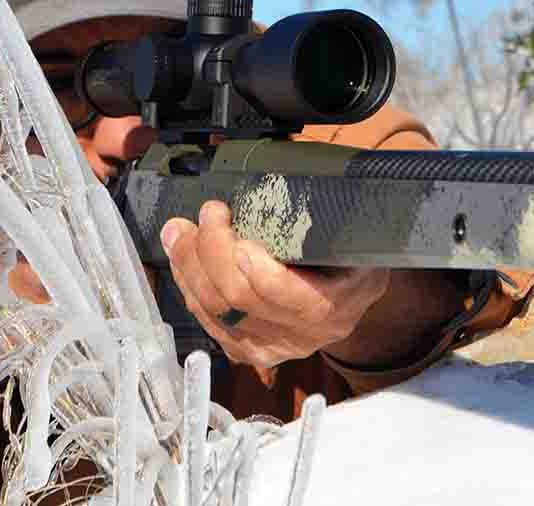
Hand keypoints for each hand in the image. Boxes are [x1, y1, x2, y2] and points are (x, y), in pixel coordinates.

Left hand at [160, 200, 390, 368]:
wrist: (352, 295)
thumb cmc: (350, 256)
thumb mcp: (353, 235)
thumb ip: (325, 219)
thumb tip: (290, 182)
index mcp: (334, 304)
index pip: (288, 294)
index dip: (257, 269)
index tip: (240, 236)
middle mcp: (304, 334)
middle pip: (239, 299)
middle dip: (210, 251)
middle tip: (206, 214)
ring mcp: (273, 346)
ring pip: (215, 311)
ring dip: (189, 266)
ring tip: (181, 231)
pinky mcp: (249, 351)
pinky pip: (208, 322)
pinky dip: (189, 287)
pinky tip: (185, 262)